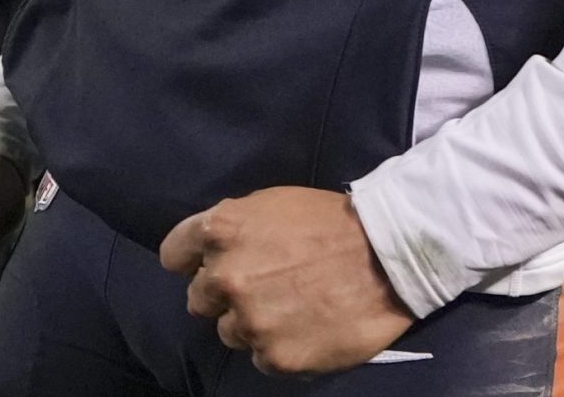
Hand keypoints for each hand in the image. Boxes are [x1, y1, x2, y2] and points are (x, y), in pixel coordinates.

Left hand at [159, 188, 414, 376]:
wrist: (390, 255)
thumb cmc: (333, 222)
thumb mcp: (272, 205)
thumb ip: (232, 230)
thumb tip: (209, 255)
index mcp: (221, 231)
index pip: (173, 254)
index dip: (192, 260)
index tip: (209, 265)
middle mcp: (226, 277)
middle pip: (198, 299)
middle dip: (224, 294)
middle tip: (264, 287)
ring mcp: (250, 321)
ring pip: (229, 332)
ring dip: (253, 323)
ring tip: (292, 307)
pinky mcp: (274, 356)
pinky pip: (260, 357)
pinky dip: (279, 347)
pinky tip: (306, 327)